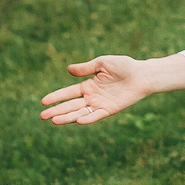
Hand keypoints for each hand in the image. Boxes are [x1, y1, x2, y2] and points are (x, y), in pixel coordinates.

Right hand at [40, 54, 184, 125]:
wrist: (142, 74)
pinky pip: (96, 116)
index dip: (56, 97)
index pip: (68, 93)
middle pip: (70, 106)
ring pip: (80, 113)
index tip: (43, 102)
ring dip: (67, 117)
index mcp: (88, 85)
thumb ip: (86, 68)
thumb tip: (68, 70)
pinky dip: (88, 119)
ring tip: (54, 121)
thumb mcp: (102, 63)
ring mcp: (100, 104)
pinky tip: (77, 120)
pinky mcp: (110, 110)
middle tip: (42, 116)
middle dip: (56, 110)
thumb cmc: (124, 66)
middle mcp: (92, 97)